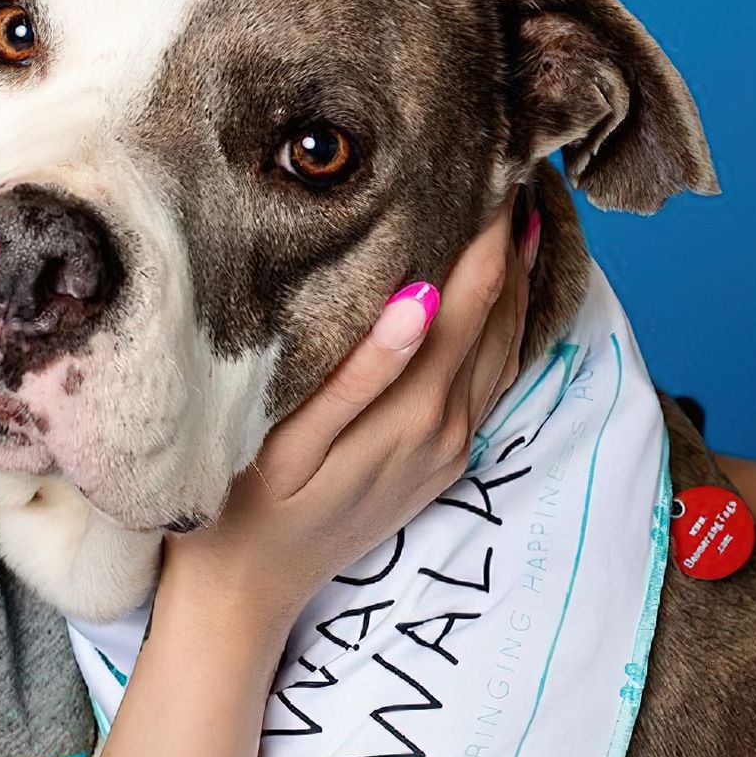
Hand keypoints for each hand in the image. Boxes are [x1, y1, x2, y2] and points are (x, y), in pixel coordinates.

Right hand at [167, 185, 537, 613]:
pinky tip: (492, 294)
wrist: (247, 596)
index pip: (469, 299)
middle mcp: (446, 429)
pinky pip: (489, 380)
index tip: (491, 160)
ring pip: (504, 347)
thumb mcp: (287, 443)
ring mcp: (448, 448)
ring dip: (514, 279)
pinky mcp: (438, 462)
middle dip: (509, 241)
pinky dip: (501, 326)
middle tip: (509, 162)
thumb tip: (420, 301)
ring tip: (513, 211)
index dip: (487, 231)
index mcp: (413, 414)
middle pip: (500, 316)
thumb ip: (360, 375)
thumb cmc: (241, 513)